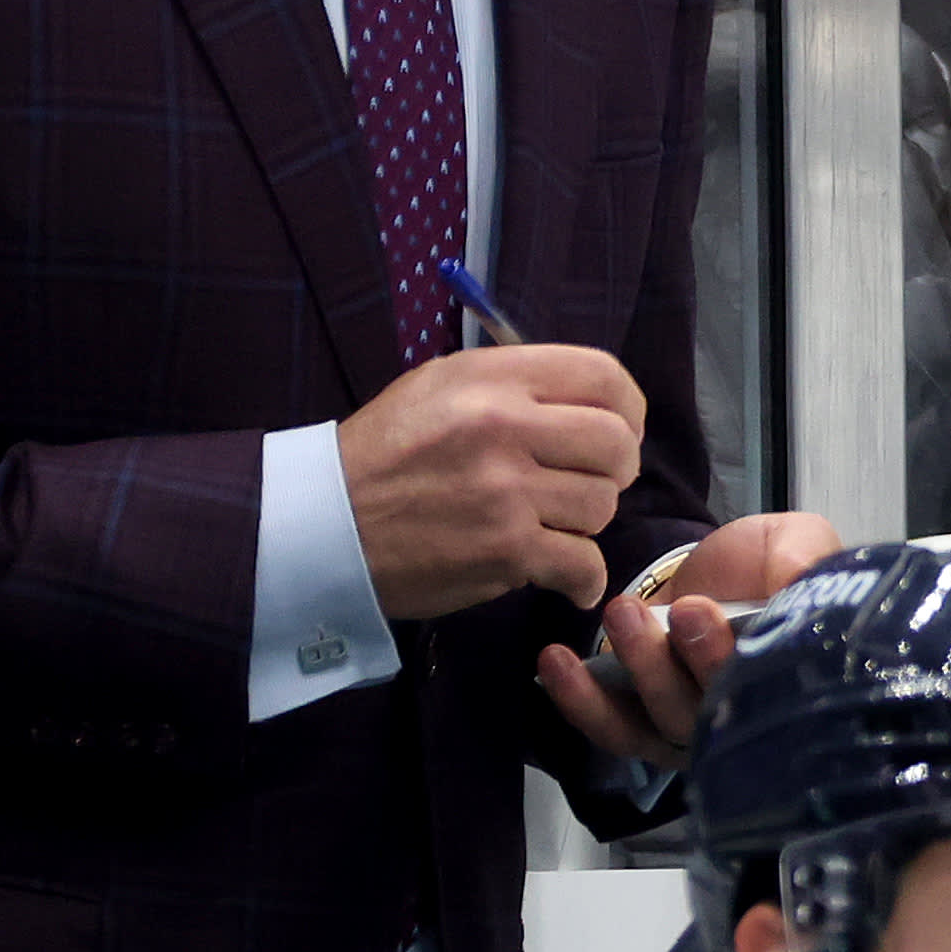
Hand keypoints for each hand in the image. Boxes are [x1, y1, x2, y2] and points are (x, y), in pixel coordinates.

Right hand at [339, 343, 644, 620]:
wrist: (324, 526)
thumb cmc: (383, 454)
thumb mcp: (438, 386)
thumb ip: (513, 384)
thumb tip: (589, 401)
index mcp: (492, 378)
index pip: (602, 375)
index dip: (627, 406)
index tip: (620, 428)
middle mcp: (504, 426)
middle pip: (616, 443)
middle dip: (615, 467)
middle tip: (589, 482)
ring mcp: (506, 491)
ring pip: (601, 504)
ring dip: (585, 521)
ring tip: (551, 524)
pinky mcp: (504, 550)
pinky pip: (583, 562)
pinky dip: (581, 576)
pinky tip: (564, 575)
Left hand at [539, 507, 848, 762]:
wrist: (726, 567)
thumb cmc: (772, 565)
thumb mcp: (803, 548)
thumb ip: (804, 565)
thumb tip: (797, 586)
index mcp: (791, 685)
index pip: (766, 700)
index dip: (730, 665)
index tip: (702, 613)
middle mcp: (741, 723)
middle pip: (705, 719)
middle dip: (679, 665)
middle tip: (673, 607)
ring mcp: (688, 730)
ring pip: (655, 724)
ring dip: (636, 672)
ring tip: (623, 613)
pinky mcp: (641, 724)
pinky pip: (611, 727)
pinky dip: (580, 701)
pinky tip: (555, 663)